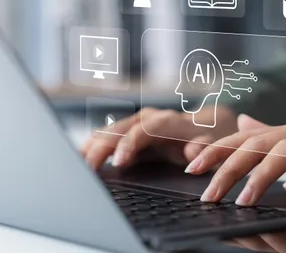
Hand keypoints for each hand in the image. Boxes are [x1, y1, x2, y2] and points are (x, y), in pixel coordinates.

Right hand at [80, 106, 236, 169]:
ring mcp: (136, 122)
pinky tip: (77, 156)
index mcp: (169, 122)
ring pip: (110, 130)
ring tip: (75, 162)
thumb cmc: (207, 139)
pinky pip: (107, 135)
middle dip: (103, 147)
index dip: (130, 144)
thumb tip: (192, 155)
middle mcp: (149, 118)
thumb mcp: (210, 146)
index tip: (118, 162)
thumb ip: (202, 149)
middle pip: (120, 129)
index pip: (144, 130)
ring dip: (92, 145)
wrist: (206, 126)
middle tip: (87, 167)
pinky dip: (92, 144)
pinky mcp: (128, 130)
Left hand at [185, 115, 285, 204]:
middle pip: (256, 145)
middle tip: (207, 193)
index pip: (244, 138)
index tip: (191, 166)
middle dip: (227, 167)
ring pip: (283, 153)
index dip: (217, 150)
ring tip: (240, 201)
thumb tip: (242, 121)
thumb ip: (272, 139)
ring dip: (259, 177)